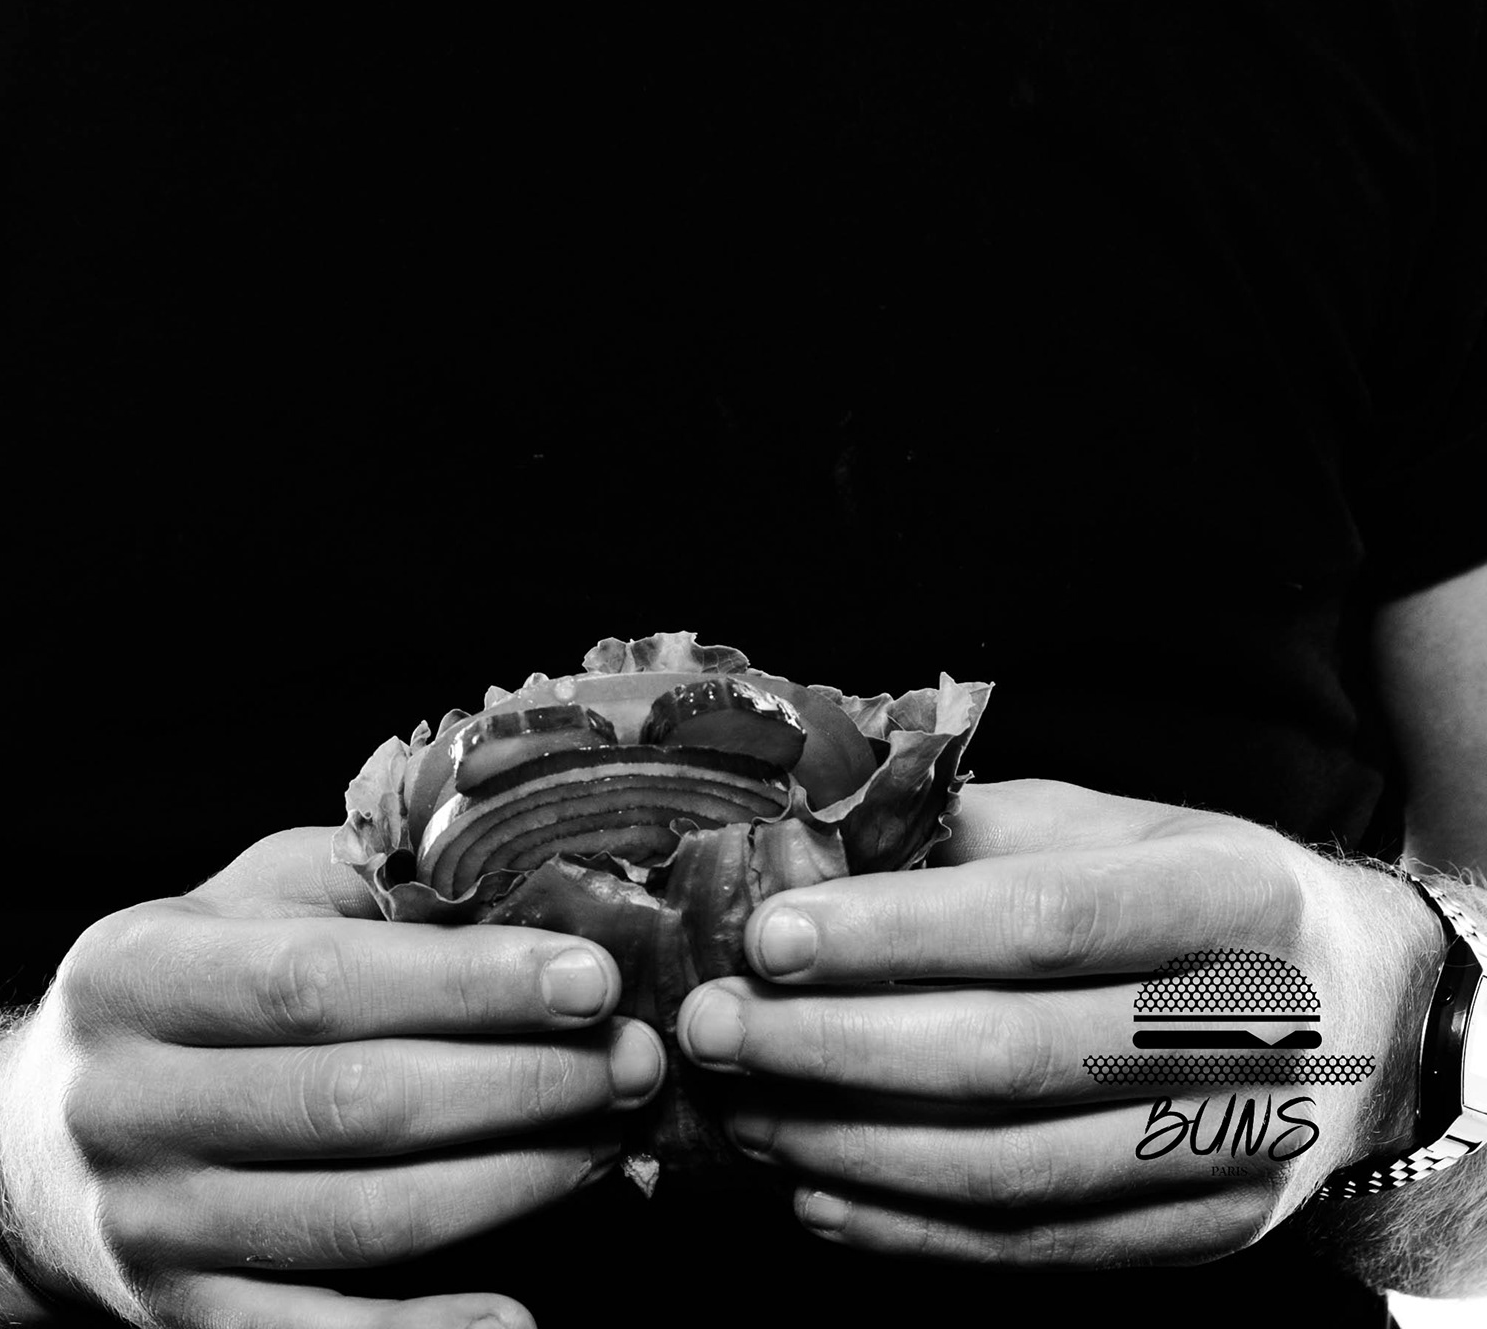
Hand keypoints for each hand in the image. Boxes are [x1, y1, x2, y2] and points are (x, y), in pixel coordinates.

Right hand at [0, 824, 665, 1327]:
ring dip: (509, 1185)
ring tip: (607, 1140)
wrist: (35, 1149)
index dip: (467, 981)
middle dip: (519, 1082)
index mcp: (136, 975)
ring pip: (359, 1221)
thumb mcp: (242, 900)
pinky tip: (521, 1313)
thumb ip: (364, 882)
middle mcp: (127, 1106)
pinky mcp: (184, 1322)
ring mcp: (152, 1228)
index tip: (590, 973)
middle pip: (355, 1104)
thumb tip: (525, 866)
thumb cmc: (186, 990)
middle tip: (633, 1058)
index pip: (323, 980)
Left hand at [675, 777, 1445, 1267]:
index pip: (1039, 921)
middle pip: (1010, 1056)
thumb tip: (806, 848)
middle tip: (713, 1027)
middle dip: (835, 1045)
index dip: (895, 933)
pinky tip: (817, 1188)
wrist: (1356, 1007)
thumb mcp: (1107, 823)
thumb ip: (970, 833)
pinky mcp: (1205, 1233)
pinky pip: (1037, 1247)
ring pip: (1011, 1168)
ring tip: (741, 1108)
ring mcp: (1231, 1148)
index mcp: (1227, 896)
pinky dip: (911, 1229)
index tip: (767, 935)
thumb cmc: (1193, 890)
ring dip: (851, 1144)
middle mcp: (1248, 1031)